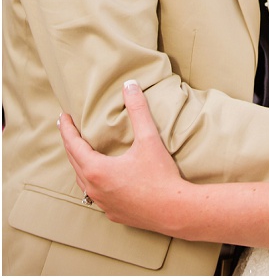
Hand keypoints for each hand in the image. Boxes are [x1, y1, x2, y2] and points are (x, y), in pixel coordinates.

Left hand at [58, 81, 190, 234]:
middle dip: (70, 144)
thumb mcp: (149, 139)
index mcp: (96, 169)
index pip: (73, 145)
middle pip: (74, 163)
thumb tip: (130, 86)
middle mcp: (93, 188)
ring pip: (83, 181)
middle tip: (69, 130)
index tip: (63, 117)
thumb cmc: (160, 175)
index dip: (66, 129)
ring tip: (83, 153)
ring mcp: (101, 203)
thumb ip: (138, 111)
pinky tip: (103, 179)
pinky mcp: (112, 212)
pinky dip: (94, 182)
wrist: (173, 210)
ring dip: (80, 164)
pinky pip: (95, 195)